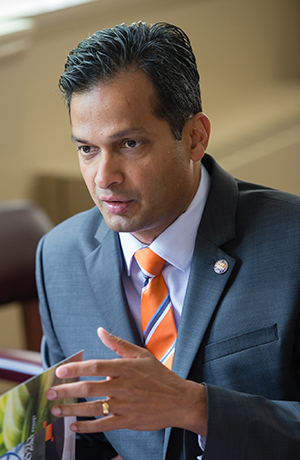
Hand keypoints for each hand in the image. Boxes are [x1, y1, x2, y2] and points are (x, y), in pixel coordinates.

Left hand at [46, 328, 206, 435]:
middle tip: (50, 393)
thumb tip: (100, 331)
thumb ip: (119, 344)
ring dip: (72, 410)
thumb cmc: (160, 376)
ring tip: (56, 410)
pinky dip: (87, 427)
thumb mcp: (142, 355)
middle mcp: (123, 386)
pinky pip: (103, 425)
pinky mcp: (128, 421)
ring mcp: (125, 405)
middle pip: (89, 388)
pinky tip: (74, 426)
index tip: (60, 371)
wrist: (180, 400)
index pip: (95, 366)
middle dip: (66, 391)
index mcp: (126, 368)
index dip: (75, 369)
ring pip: (92, 408)